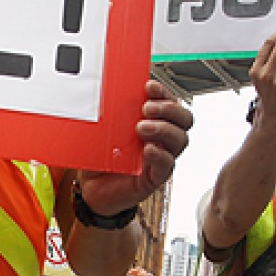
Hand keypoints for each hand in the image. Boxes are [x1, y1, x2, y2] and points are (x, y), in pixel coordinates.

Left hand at [77, 80, 192, 215]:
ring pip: (180, 140)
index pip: (169, 102)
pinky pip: (168, 165)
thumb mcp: (101, 132)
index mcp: (152, 122)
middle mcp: (161, 138)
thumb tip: (100, 94)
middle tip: (146, 108)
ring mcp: (160, 157)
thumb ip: (107, 115)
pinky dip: (160, 155)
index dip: (163, 92)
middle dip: (168, 109)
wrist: (91, 189)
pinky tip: (147, 149)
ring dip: (164, 129)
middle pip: (184, 119)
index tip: (149, 86)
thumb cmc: (99, 158)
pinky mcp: (155, 177)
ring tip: (141, 128)